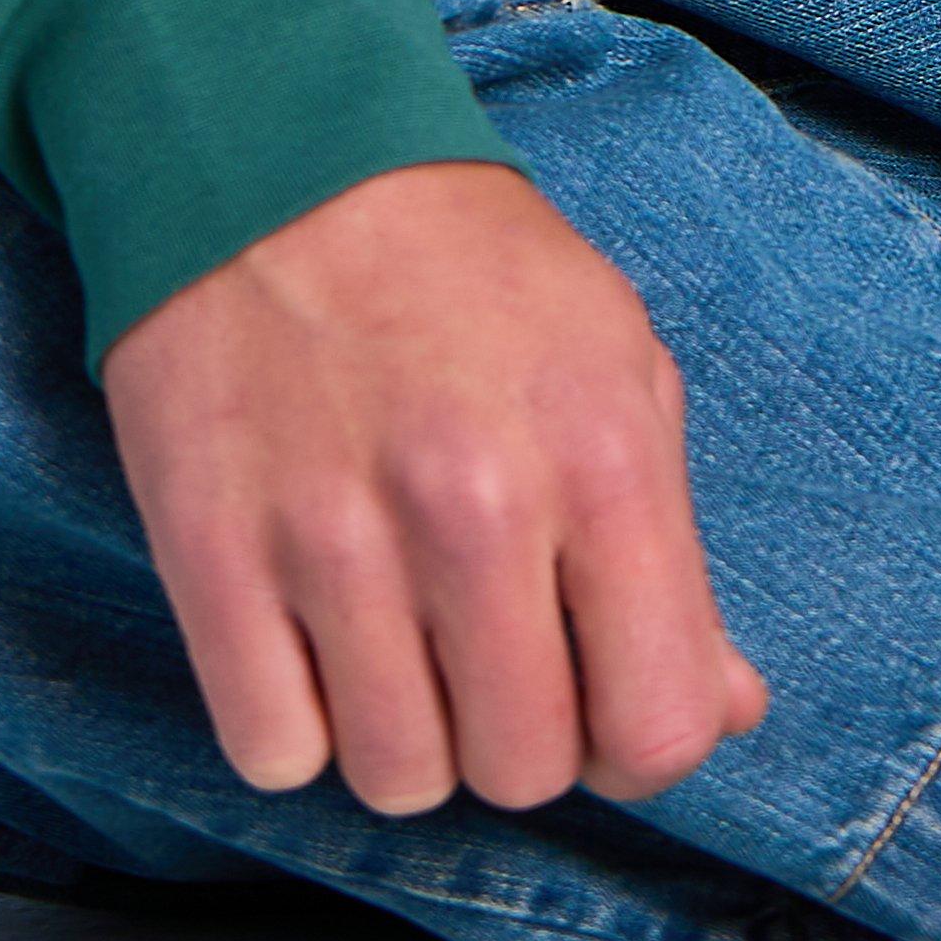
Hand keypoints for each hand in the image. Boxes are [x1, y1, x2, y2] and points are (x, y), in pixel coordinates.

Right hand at [100, 157, 766, 818]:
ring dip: (405, 734)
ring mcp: (335, 538)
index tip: (602, 699)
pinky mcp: (213, 556)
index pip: (660, 725)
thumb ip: (674, 555)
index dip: (639, 745)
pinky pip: (272, 751)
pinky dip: (293, 721)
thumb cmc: (467, 272)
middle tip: (487, 645)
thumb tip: (726, 710)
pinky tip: (310, 633)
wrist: (279, 162)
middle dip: (516, 733)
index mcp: (601, 456)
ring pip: (397, 778)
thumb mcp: (618, 367)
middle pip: (523, 770)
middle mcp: (475, 507)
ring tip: (397, 632)